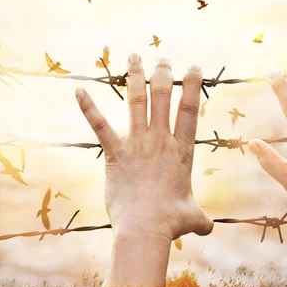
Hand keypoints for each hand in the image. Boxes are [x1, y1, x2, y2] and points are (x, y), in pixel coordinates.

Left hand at [75, 54, 212, 242]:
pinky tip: (78, 90)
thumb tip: (208, 229)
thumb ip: (202, 219)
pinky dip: (88, 107)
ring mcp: (137, 144)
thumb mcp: (193, 218)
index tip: (193, 68)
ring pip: (136, 102)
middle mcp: (160, 141)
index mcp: (182, 151)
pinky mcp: (114, 153)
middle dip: (163, 75)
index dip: (192, 86)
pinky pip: (99, 125)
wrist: (145, 229)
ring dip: (135, 77)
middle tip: (163, 60)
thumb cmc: (171, 223)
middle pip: (163, 98)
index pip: (189, 110)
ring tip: (134, 57)